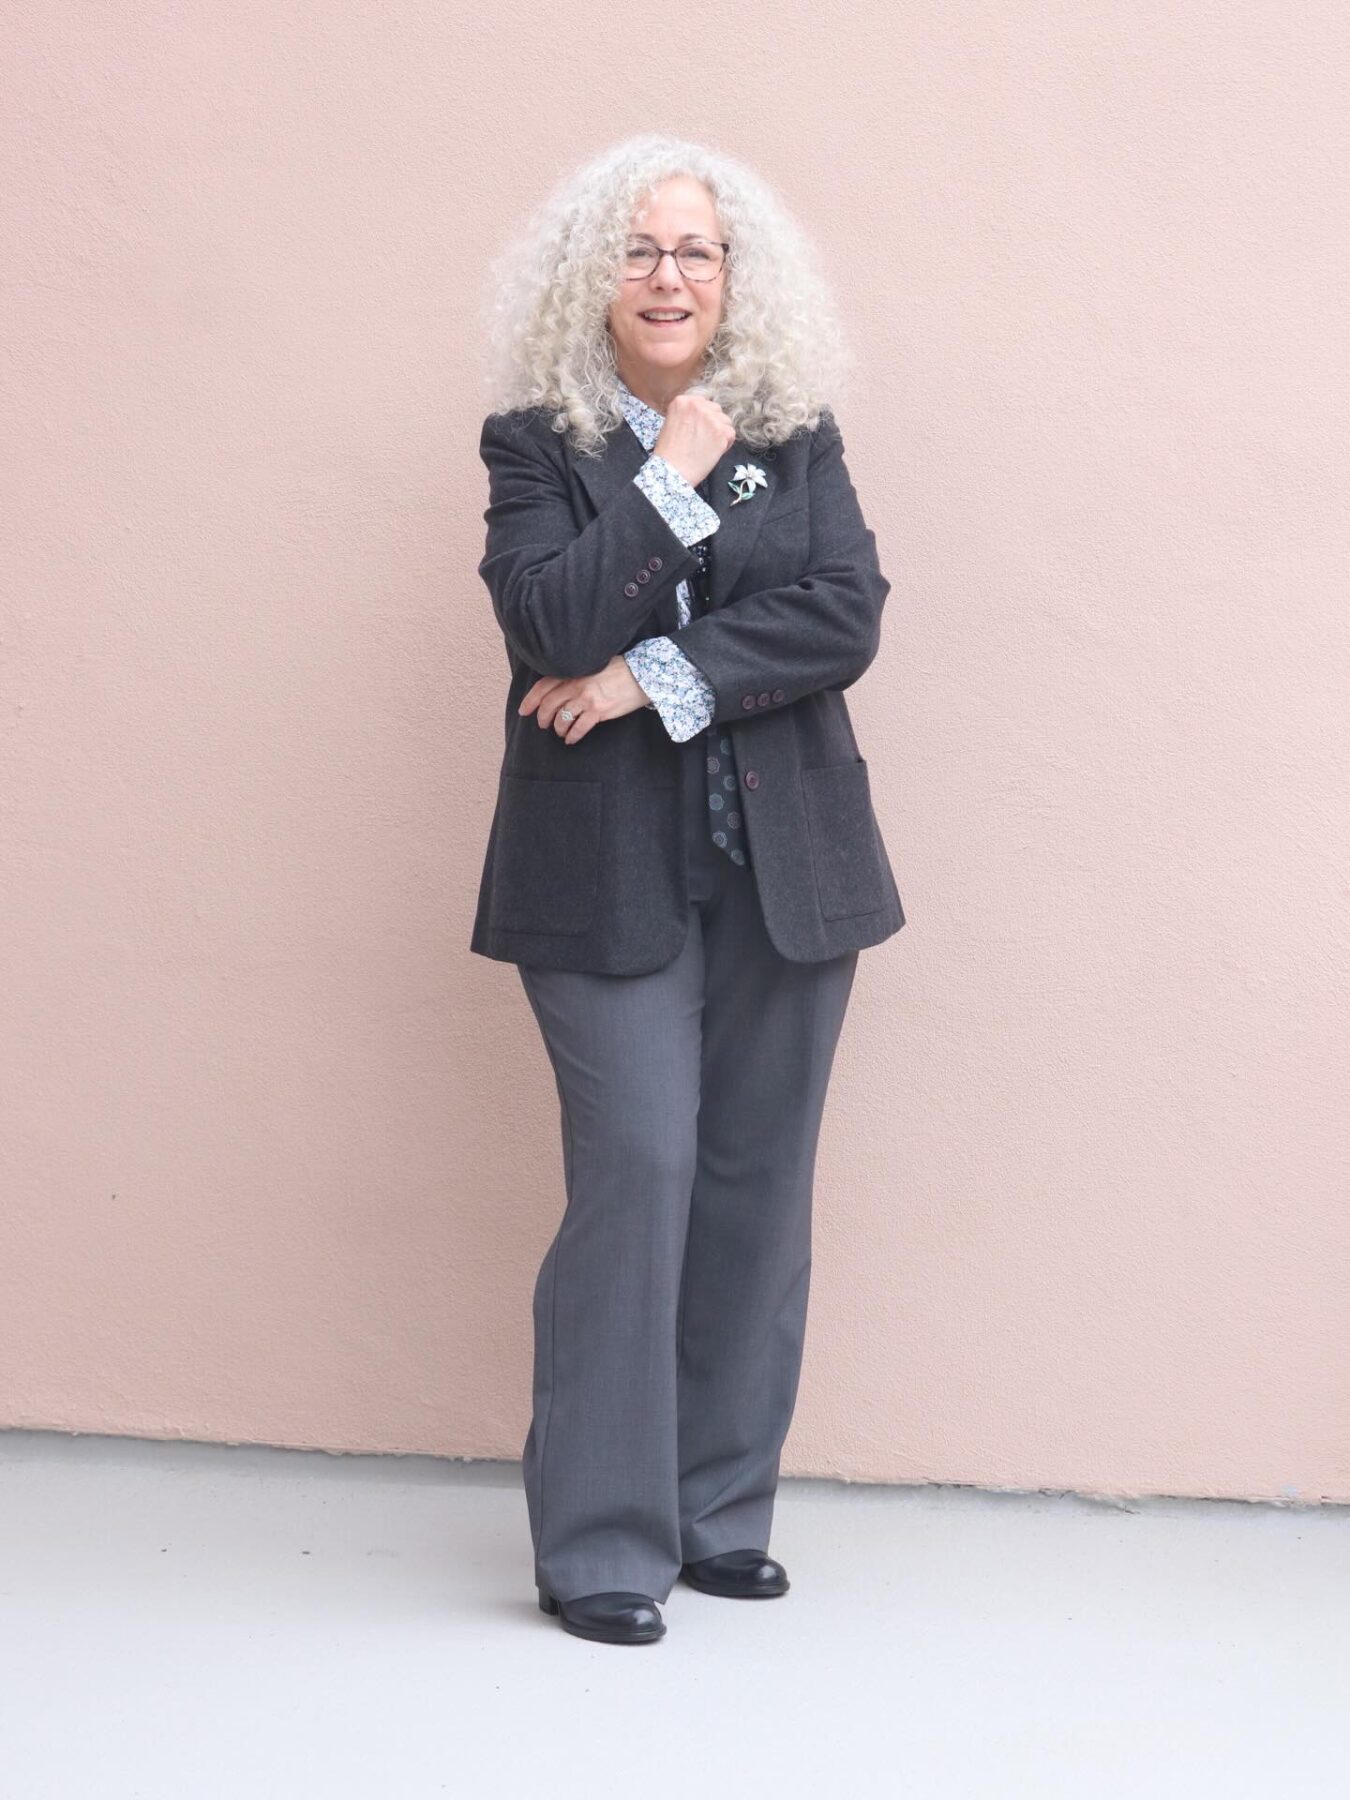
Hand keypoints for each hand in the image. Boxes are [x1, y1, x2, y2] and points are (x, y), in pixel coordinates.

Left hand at [518, 654, 653, 745]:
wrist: (642, 675)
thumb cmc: (620, 669)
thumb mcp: (594, 664)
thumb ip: (577, 673)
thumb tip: (562, 687)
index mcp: (574, 671)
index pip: (544, 686)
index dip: (531, 700)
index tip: (524, 710)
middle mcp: (577, 685)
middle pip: (549, 705)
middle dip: (543, 718)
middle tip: (543, 725)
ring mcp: (587, 699)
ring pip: (562, 718)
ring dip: (558, 728)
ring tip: (561, 732)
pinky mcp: (598, 712)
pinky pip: (578, 728)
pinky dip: (572, 736)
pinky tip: (571, 740)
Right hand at [652, 392, 735, 486]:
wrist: (672, 470)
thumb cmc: (669, 453)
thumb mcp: (671, 423)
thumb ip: (687, 414)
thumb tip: (703, 415)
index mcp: (682, 401)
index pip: (702, 402)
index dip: (701, 417)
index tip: (696, 429)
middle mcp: (697, 406)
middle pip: (715, 409)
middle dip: (712, 423)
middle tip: (702, 439)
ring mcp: (711, 418)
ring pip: (725, 420)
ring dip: (720, 432)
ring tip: (707, 446)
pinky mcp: (721, 432)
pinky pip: (731, 433)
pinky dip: (726, 443)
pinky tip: (713, 451)